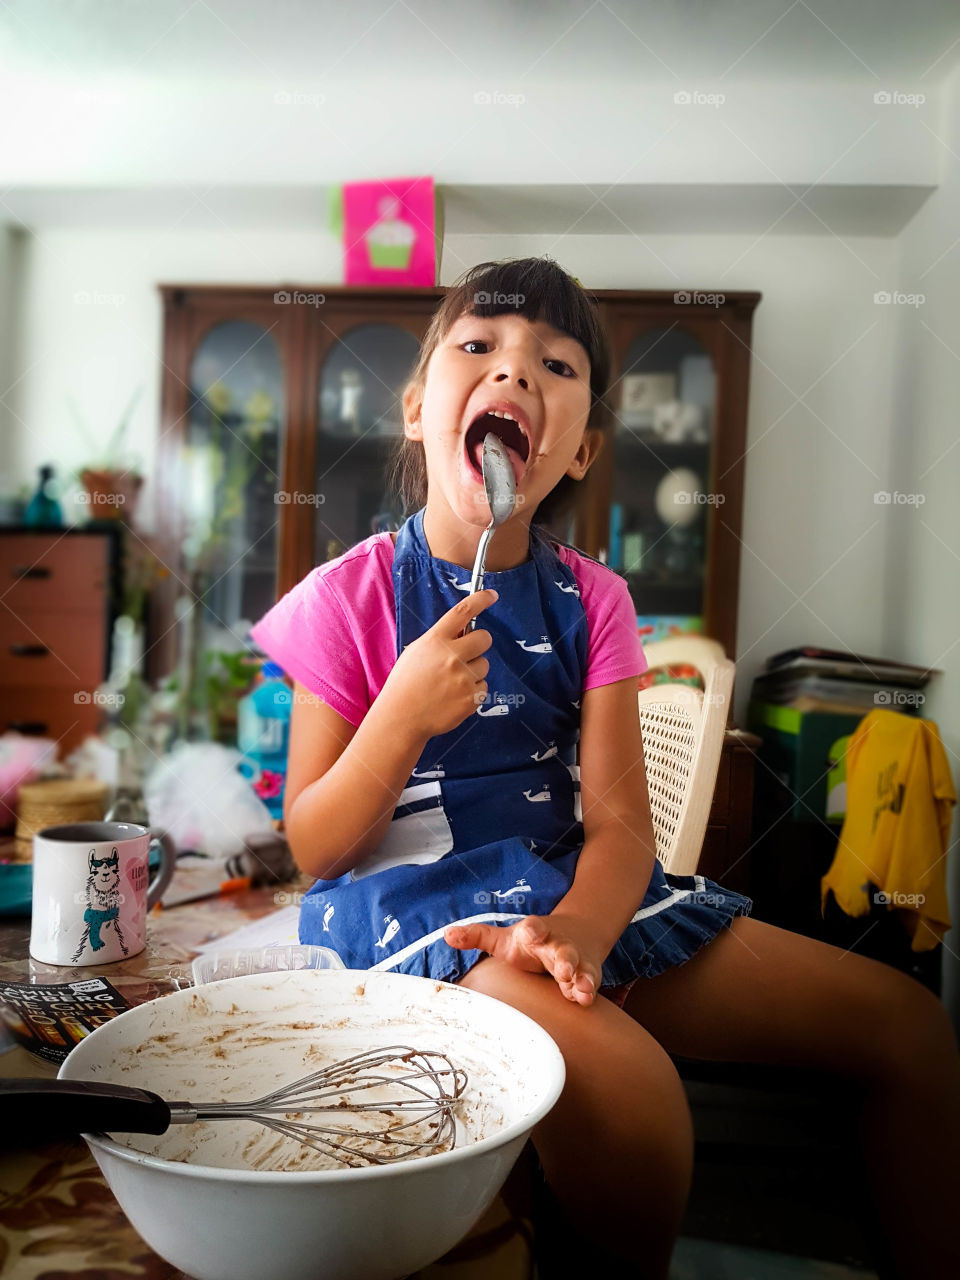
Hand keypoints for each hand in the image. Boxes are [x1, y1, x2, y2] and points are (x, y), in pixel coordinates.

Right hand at [380, 589, 498, 740]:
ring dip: (473, 671)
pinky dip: (472, 691)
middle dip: (479, 644)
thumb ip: (440, 640)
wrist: (401, 717)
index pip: (463, 612)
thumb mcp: (417, 652)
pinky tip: (453, 697)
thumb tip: (465, 632)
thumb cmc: (406, 683)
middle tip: (467, 654)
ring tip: (451, 683)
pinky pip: (482, 687)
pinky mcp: (471, 698)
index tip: (492, 595)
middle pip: (484, 638)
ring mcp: (463, 678)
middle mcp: (452, 656)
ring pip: (484, 665)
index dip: (481, 599)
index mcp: (435, 640)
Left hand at [444, 913, 603, 1006]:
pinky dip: (588, 990)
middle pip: (560, 949)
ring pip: (579, 966)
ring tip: (580, 988)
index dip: (532, 930)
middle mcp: (556, 944)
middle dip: (563, 959)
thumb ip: (477, 936)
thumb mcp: (504, 939)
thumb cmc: (531, 942)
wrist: (576, 933)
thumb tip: (447, 935)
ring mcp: (573, 959)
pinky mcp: (586, 973)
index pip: (533, 928)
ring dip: (580, 976)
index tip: (529, 931)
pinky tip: (585, 999)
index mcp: (534, 933)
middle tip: (563, 969)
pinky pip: (589, 981)